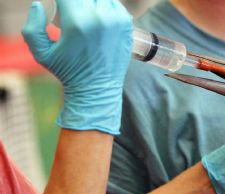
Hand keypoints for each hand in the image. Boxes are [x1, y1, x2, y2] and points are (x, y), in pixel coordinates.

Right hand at [22, 0, 132, 133]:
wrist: (98, 88)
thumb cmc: (68, 72)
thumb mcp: (41, 54)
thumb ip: (32, 28)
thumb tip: (38, 4)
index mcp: (77, 22)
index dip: (61, 2)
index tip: (60, 9)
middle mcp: (99, 17)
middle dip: (76, 4)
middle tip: (72, 16)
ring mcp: (116, 20)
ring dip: (91, 4)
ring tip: (85, 17)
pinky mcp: (127, 24)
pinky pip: (115, 4)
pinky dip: (106, 7)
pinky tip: (99, 18)